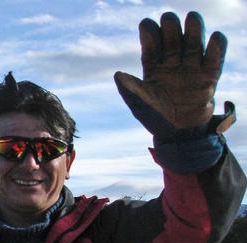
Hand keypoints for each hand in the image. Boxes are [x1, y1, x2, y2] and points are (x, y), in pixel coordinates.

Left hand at [114, 11, 232, 139]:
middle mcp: (172, 64)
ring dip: (194, 29)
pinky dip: (216, 47)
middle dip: (170, 27)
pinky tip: (214, 38)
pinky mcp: (208, 76)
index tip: (146, 24)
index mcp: (153, 68)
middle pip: (172, 39)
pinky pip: (214, 58)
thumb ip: (130, 89)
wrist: (179, 133)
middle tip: (168, 18)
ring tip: (192, 18)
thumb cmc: (155, 118)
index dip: (149, 34)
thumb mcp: (140, 104)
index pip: (151, 46)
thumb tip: (118, 74)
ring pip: (193, 43)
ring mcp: (191, 68)